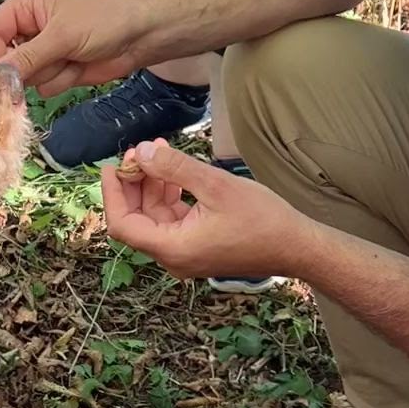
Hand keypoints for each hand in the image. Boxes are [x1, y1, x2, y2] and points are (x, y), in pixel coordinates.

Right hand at [0, 0, 142, 95]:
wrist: (140, 36)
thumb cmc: (103, 21)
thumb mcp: (63, 36)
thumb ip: (28, 57)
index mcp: (23, 5)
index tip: (5, 76)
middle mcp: (27, 27)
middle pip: (5, 60)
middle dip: (27, 68)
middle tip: (53, 61)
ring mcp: (41, 51)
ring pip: (25, 77)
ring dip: (48, 74)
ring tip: (72, 58)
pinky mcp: (55, 70)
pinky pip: (42, 87)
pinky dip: (61, 81)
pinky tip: (78, 67)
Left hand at [100, 140, 305, 280]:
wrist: (296, 246)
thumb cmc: (263, 219)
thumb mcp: (216, 185)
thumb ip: (175, 168)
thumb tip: (142, 152)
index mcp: (173, 248)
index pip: (123, 224)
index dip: (112, 194)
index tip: (112, 165)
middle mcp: (174, 257)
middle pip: (137, 219)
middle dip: (134, 183)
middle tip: (141, 150)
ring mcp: (185, 254)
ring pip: (154, 217)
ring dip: (152, 185)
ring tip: (159, 151)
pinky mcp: (197, 246)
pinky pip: (172, 220)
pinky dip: (169, 196)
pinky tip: (175, 171)